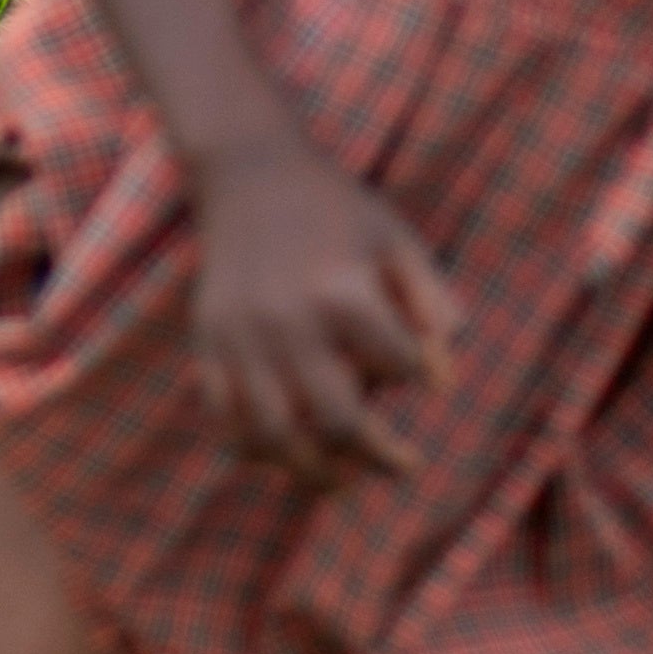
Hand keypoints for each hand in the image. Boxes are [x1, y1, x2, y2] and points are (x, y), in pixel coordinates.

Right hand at [186, 140, 449, 482]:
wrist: (246, 171)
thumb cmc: (333, 206)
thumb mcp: (397, 239)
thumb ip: (430, 301)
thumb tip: (443, 374)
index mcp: (342, 295)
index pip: (401, 369)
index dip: (422, 376)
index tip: (429, 378)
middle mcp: (289, 325)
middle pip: (339, 422)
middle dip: (378, 456)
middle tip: (404, 465)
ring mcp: (242, 338)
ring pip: (277, 434)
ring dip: (313, 470)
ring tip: (340, 482)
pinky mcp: (209, 342)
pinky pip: (224, 415)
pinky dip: (250, 447)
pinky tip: (279, 456)